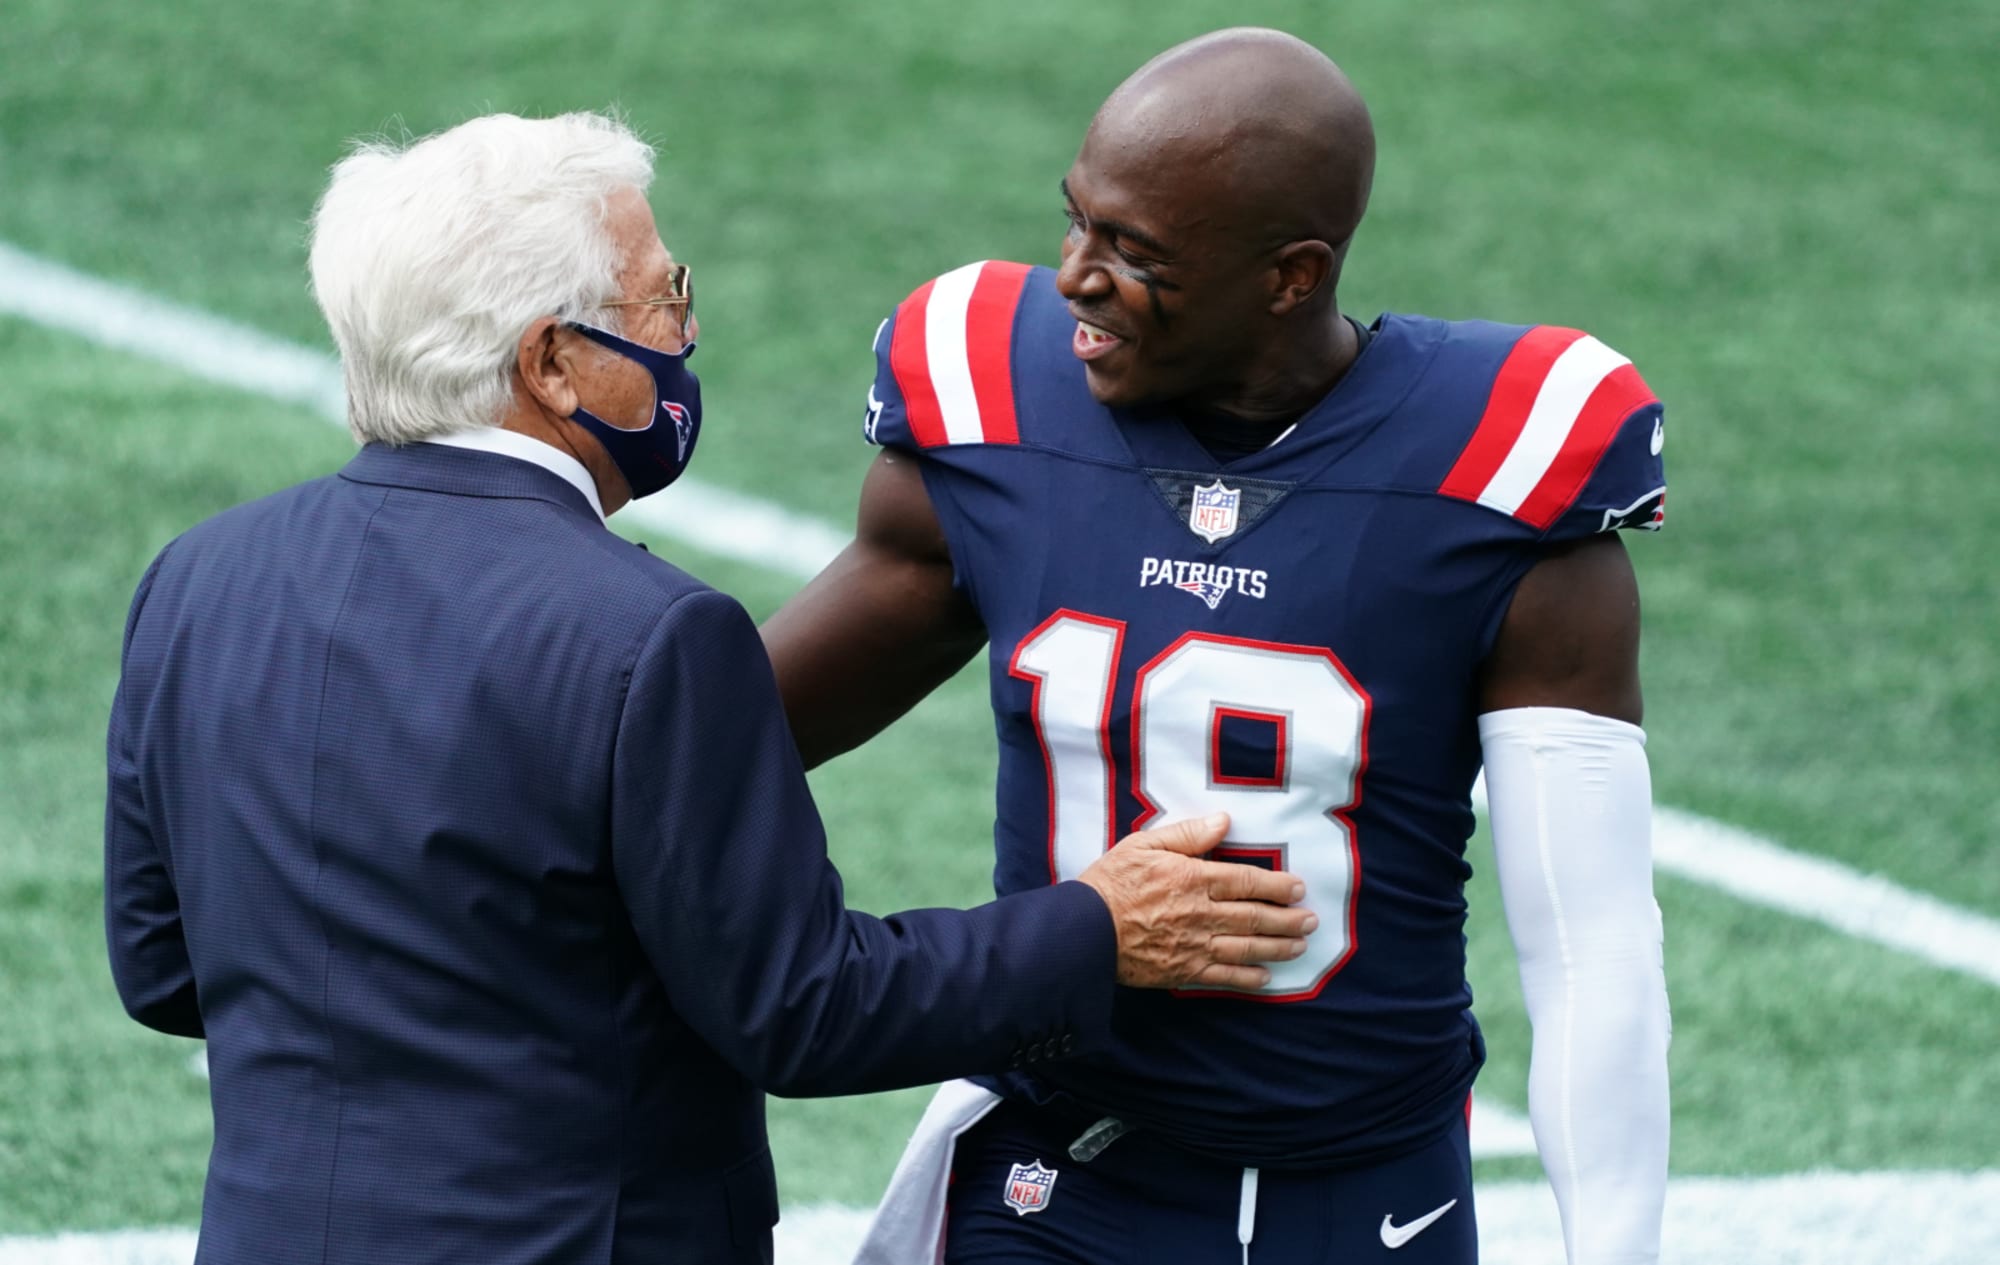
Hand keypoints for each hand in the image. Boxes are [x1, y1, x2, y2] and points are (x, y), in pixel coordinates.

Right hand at [1075, 813, 1316, 990]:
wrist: (1083, 931)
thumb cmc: (1110, 883)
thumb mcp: (1143, 845)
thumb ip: (1187, 834)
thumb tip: (1223, 821)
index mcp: (1193, 878)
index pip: (1247, 882)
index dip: (1277, 885)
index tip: (1298, 888)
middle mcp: (1201, 913)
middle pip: (1255, 917)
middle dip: (1288, 919)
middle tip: (1311, 920)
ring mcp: (1194, 946)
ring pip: (1247, 947)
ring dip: (1278, 947)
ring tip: (1300, 946)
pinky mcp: (1182, 972)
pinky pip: (1224, 978)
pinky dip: (1248, 978)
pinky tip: (1266, 977)